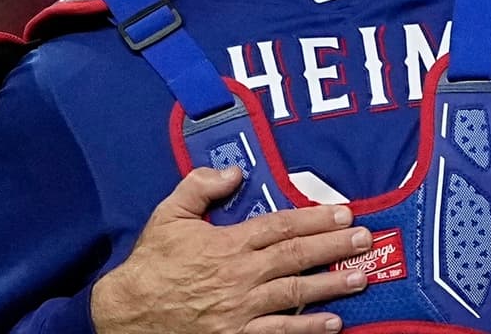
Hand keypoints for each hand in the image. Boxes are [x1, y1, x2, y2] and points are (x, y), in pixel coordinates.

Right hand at [91, 167, 370, 333]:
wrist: (126, 315)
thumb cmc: (150, 265)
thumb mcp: (168, 215)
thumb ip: (200, 187)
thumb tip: (234, 172)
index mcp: (227, 245)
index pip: (280, 226)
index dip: (315, 218)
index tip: (342, 212)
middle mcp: (240, 277)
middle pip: (297, 257)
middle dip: (334, 246)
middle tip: (364, 238)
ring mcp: (241, 311)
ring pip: (295, 295)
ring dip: (331, 286)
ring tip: (360, 277)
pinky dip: (307, 329)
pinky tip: (333, 324)